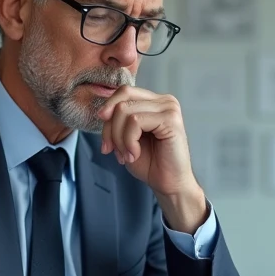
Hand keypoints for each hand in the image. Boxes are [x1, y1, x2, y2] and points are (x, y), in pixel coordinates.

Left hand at [97, 87, 207, 232]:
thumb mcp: (126, 137)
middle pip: (122, 100)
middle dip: (110, 129)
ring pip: (124, 111)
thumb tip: (102, 112)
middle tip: (114, 151)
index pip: (124, 92)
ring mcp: (169, 108)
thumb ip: (117, 120)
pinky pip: (135, 121)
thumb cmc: (150, 162)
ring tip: (127, 155)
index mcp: (154, 102)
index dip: (108, 111)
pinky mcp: (171, 120)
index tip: (105, 139)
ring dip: (119, 138)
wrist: (168, 183)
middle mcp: (164, 101)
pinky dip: (128, 141)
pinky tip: (134, 154)